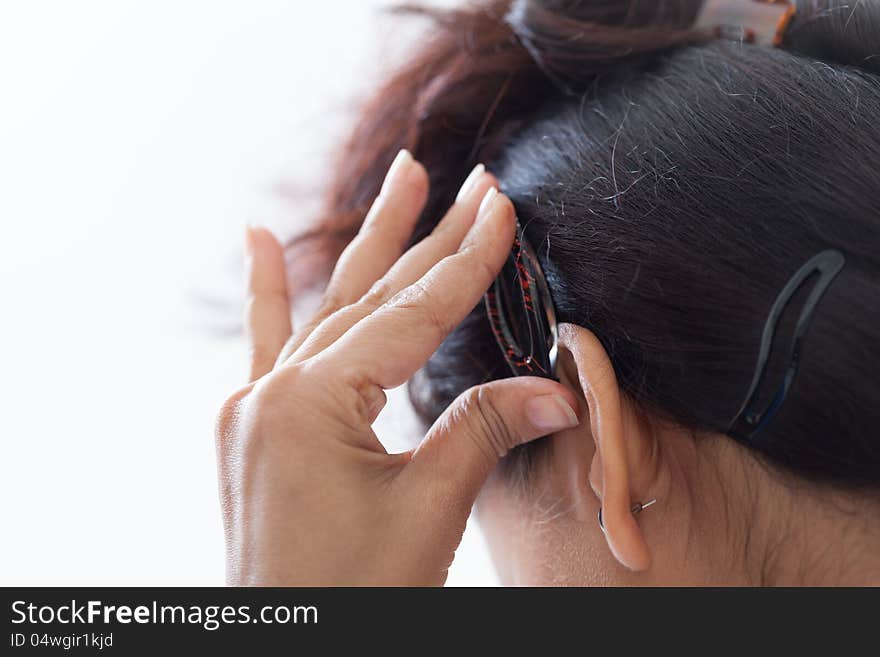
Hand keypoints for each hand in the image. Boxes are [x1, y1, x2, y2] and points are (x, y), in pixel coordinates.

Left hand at [215, 151, 580, 585]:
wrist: (291, 652)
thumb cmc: (354, 594)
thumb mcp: (428, 510)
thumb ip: (483, 433)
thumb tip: (557, 390)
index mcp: (309, 405)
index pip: (410, 317)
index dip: (466, 264)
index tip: (502, 208)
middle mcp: (271, 394)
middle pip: (371, 298)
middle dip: (427, 237)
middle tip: (468, 179)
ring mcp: (255, 410)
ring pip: (327, 311)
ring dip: (369, 247)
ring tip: (403, 180)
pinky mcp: (254, 429)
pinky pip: (266, 347)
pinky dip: (267, 291)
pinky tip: (255, 236)